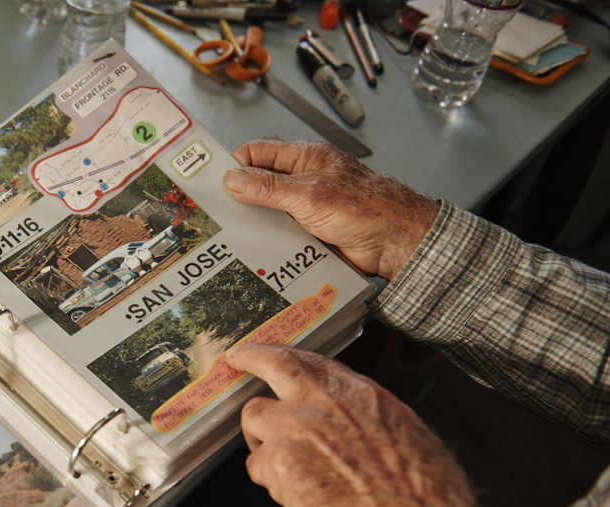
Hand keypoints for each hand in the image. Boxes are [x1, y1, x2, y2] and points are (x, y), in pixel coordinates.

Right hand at [224, 140, 438, 282]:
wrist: (396, 243)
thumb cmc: (368, 208)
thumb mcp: (309, 194)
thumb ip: (269, 187)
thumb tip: (234, 178)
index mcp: (304, 158)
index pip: (257, 153)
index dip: (234, 164)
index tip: (213, 181)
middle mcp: (303, 180)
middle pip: (259, 184)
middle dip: (241, 198)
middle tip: (218, 212)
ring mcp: (305, 208)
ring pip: (268, 213)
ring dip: (256, 224)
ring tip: (234, 234)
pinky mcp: (309, 233)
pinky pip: (280, 236)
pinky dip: (270, 243)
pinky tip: (258, 250)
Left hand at [226, 343, 484, 506]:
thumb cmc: (424, 496)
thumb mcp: (409, 437)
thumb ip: (371, 422)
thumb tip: (358, 428)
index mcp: (360, 394)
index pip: (316, 363)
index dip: (291, 357)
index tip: (275, 355)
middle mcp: (324, 402)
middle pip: (275, 364)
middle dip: (251, 357)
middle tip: (237, 359)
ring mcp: (296, 428)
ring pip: (254, 416)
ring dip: (259, 436)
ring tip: (276, 461)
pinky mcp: (278, 462)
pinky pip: (256, 466)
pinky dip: (268, 480)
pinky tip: (291, 495)